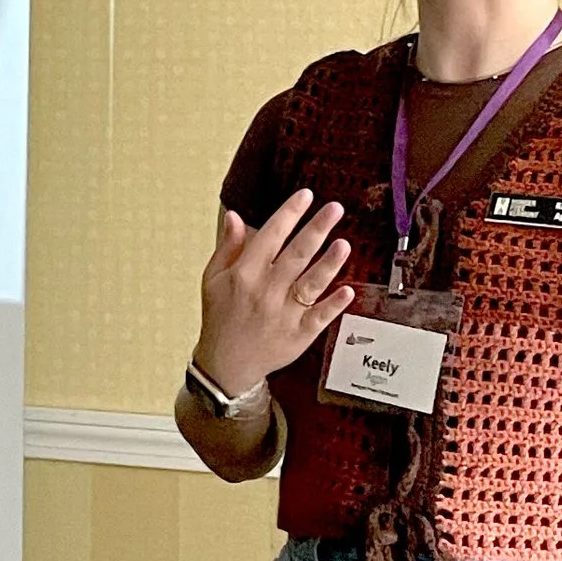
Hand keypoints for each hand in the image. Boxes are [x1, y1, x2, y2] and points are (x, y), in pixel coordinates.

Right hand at [193, 189, 357, 394]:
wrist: (225, 365)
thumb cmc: (220, 316)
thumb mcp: (213, 279)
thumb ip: (228, 247)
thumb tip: (236, 215)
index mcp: (244, 275)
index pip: (270, 237)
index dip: (289, 214)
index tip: (305, 196)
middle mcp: (265, 292)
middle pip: (296, 256)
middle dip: (316, 229)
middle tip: (335, 208)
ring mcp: (284, 315)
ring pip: (310, 285)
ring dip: (329, 264)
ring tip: (344, 244)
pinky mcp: (299, 336)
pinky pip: (319, 318)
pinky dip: (333, 305)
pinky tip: (348, 291)